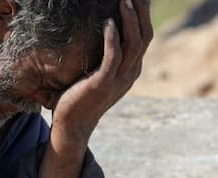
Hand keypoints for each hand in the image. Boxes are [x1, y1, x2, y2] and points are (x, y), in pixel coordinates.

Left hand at [37, 0, 152, 177]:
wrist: (72, 125)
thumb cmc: (80, 95)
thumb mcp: (98, 72)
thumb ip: (106, 55)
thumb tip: (104, 29)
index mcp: (131, 69)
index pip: (145, 36)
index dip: (144, 14)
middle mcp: (130, 74)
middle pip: (144, 36)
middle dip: (141, 12)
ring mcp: (119, 80)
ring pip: (133, 44)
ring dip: (129, 20)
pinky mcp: (103, 84)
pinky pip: (113, 57)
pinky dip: (112, 38)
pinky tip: (108, 23)